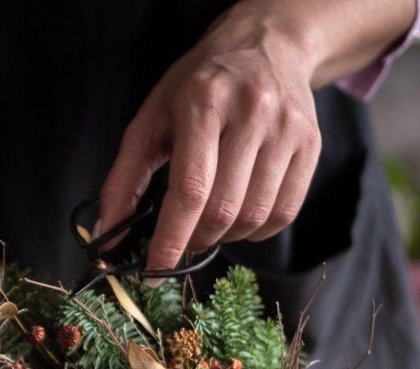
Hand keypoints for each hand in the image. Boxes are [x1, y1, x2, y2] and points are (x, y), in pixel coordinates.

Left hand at [98, 4, 321, 269]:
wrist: (265, 44)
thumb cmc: (199, 87)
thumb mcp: (151, 119)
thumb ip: (124, 180)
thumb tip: (108, 237)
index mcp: (204, 102)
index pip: (190, 192)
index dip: (170, 241)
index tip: (154, 272)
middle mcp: (252, 113)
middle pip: (223, 211)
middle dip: (195, 242)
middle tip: (182, 242)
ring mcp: (287, 129)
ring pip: (254, 217)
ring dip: (225, 238)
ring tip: (210, 224)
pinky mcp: (311, 145)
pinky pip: (284, 213)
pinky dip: (256, 231)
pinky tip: (240, 216)